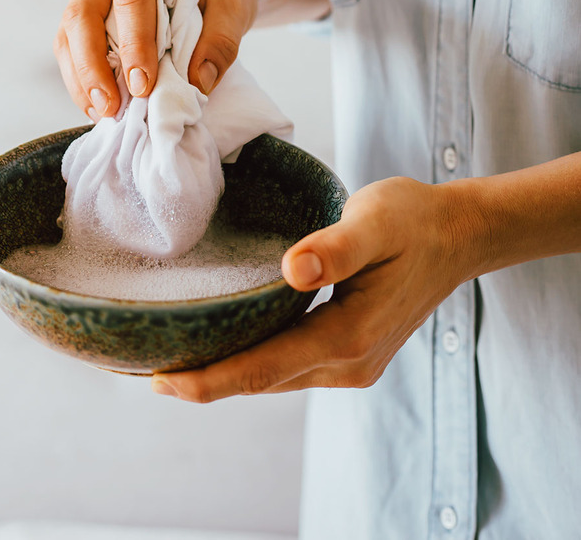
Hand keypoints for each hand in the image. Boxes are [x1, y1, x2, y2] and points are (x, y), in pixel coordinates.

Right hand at [54, 0, 259, 119]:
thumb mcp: (236, 4)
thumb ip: (220, 42)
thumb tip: (196, 83)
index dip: (133, 43)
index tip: (143, 86)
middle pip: (84, 11)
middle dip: (93, 65)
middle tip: (111, 107)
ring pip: (69, 29)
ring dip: (81, 76)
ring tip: (103, 113)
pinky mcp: (83, 1)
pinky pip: (70, 41)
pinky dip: (80, 76)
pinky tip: (97, 105)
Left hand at [151, 176, 480, 400]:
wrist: (457, 235)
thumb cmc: (413, 219)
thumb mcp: (376, 219)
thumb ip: (336, 247)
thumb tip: (293, 269)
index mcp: (349, 335)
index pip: (264, 367)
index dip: (209, 379)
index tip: (159, 380)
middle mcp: (348, 362)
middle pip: (261, 381)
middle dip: (204, 381)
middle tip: (144, 366)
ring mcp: (352, 363)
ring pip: (274, 377)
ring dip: (226, 374)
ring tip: (172, 360)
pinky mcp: (351, 352)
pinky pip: (290, 365)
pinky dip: (253, 361)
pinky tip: (225, 344)